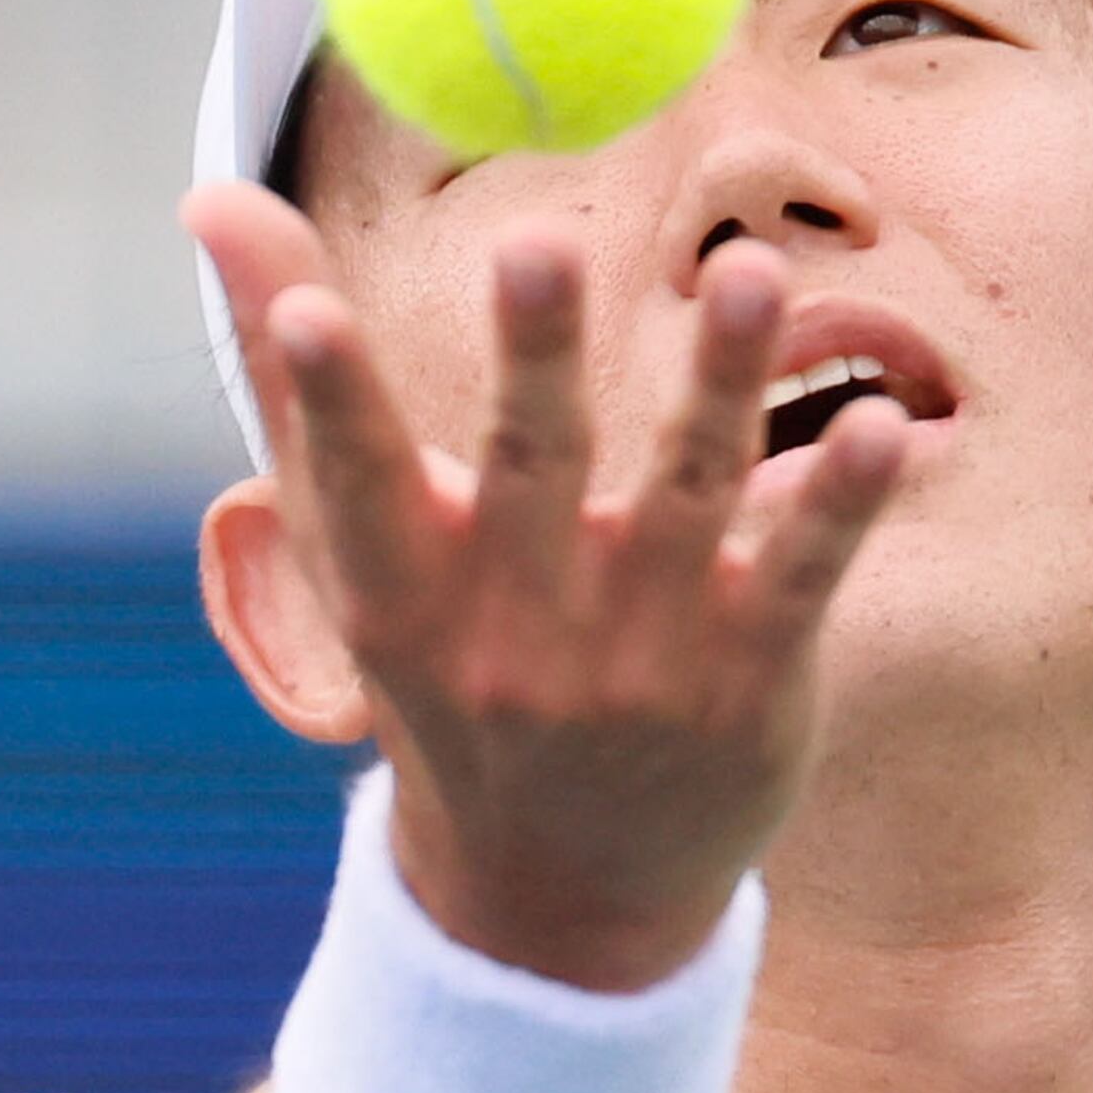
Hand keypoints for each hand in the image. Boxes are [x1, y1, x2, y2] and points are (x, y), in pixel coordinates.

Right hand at [187, 181, 907, 991]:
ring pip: (687, 498)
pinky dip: (837, 504)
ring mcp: (642, 665)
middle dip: (534, 360)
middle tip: (537, 241)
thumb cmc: (448, 670)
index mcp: (406, 595)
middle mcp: (518, 634)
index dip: (330, 396)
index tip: (310, 312)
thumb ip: (301, 373)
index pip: (358, 480)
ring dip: (720, 381)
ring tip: (752, 272)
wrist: (561, 900)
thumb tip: (213, 192)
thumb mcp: (359, 549)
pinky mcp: (751, 687)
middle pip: (532, 473)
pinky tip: (879, 425)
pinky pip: (800, 580)